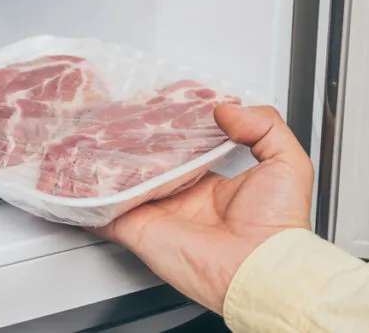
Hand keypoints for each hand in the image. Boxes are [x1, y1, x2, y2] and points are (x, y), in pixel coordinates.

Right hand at [96, 105, 313, 314]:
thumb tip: (226, 108)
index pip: (184, 146)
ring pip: (121, 179)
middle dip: (135, 135)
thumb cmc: (278, 226)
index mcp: (213, 184)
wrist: (260, 268)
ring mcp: (156, 211)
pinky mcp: (136, 227)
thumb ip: (264, 125)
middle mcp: (181, 195)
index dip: (174, 123)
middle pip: (148, 159)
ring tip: (96, 129)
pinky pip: (103, 207)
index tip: (166, 100)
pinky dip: (88, 192)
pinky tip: (80, 169)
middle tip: (126, 108)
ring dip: (107, 157)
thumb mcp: (288, 162)